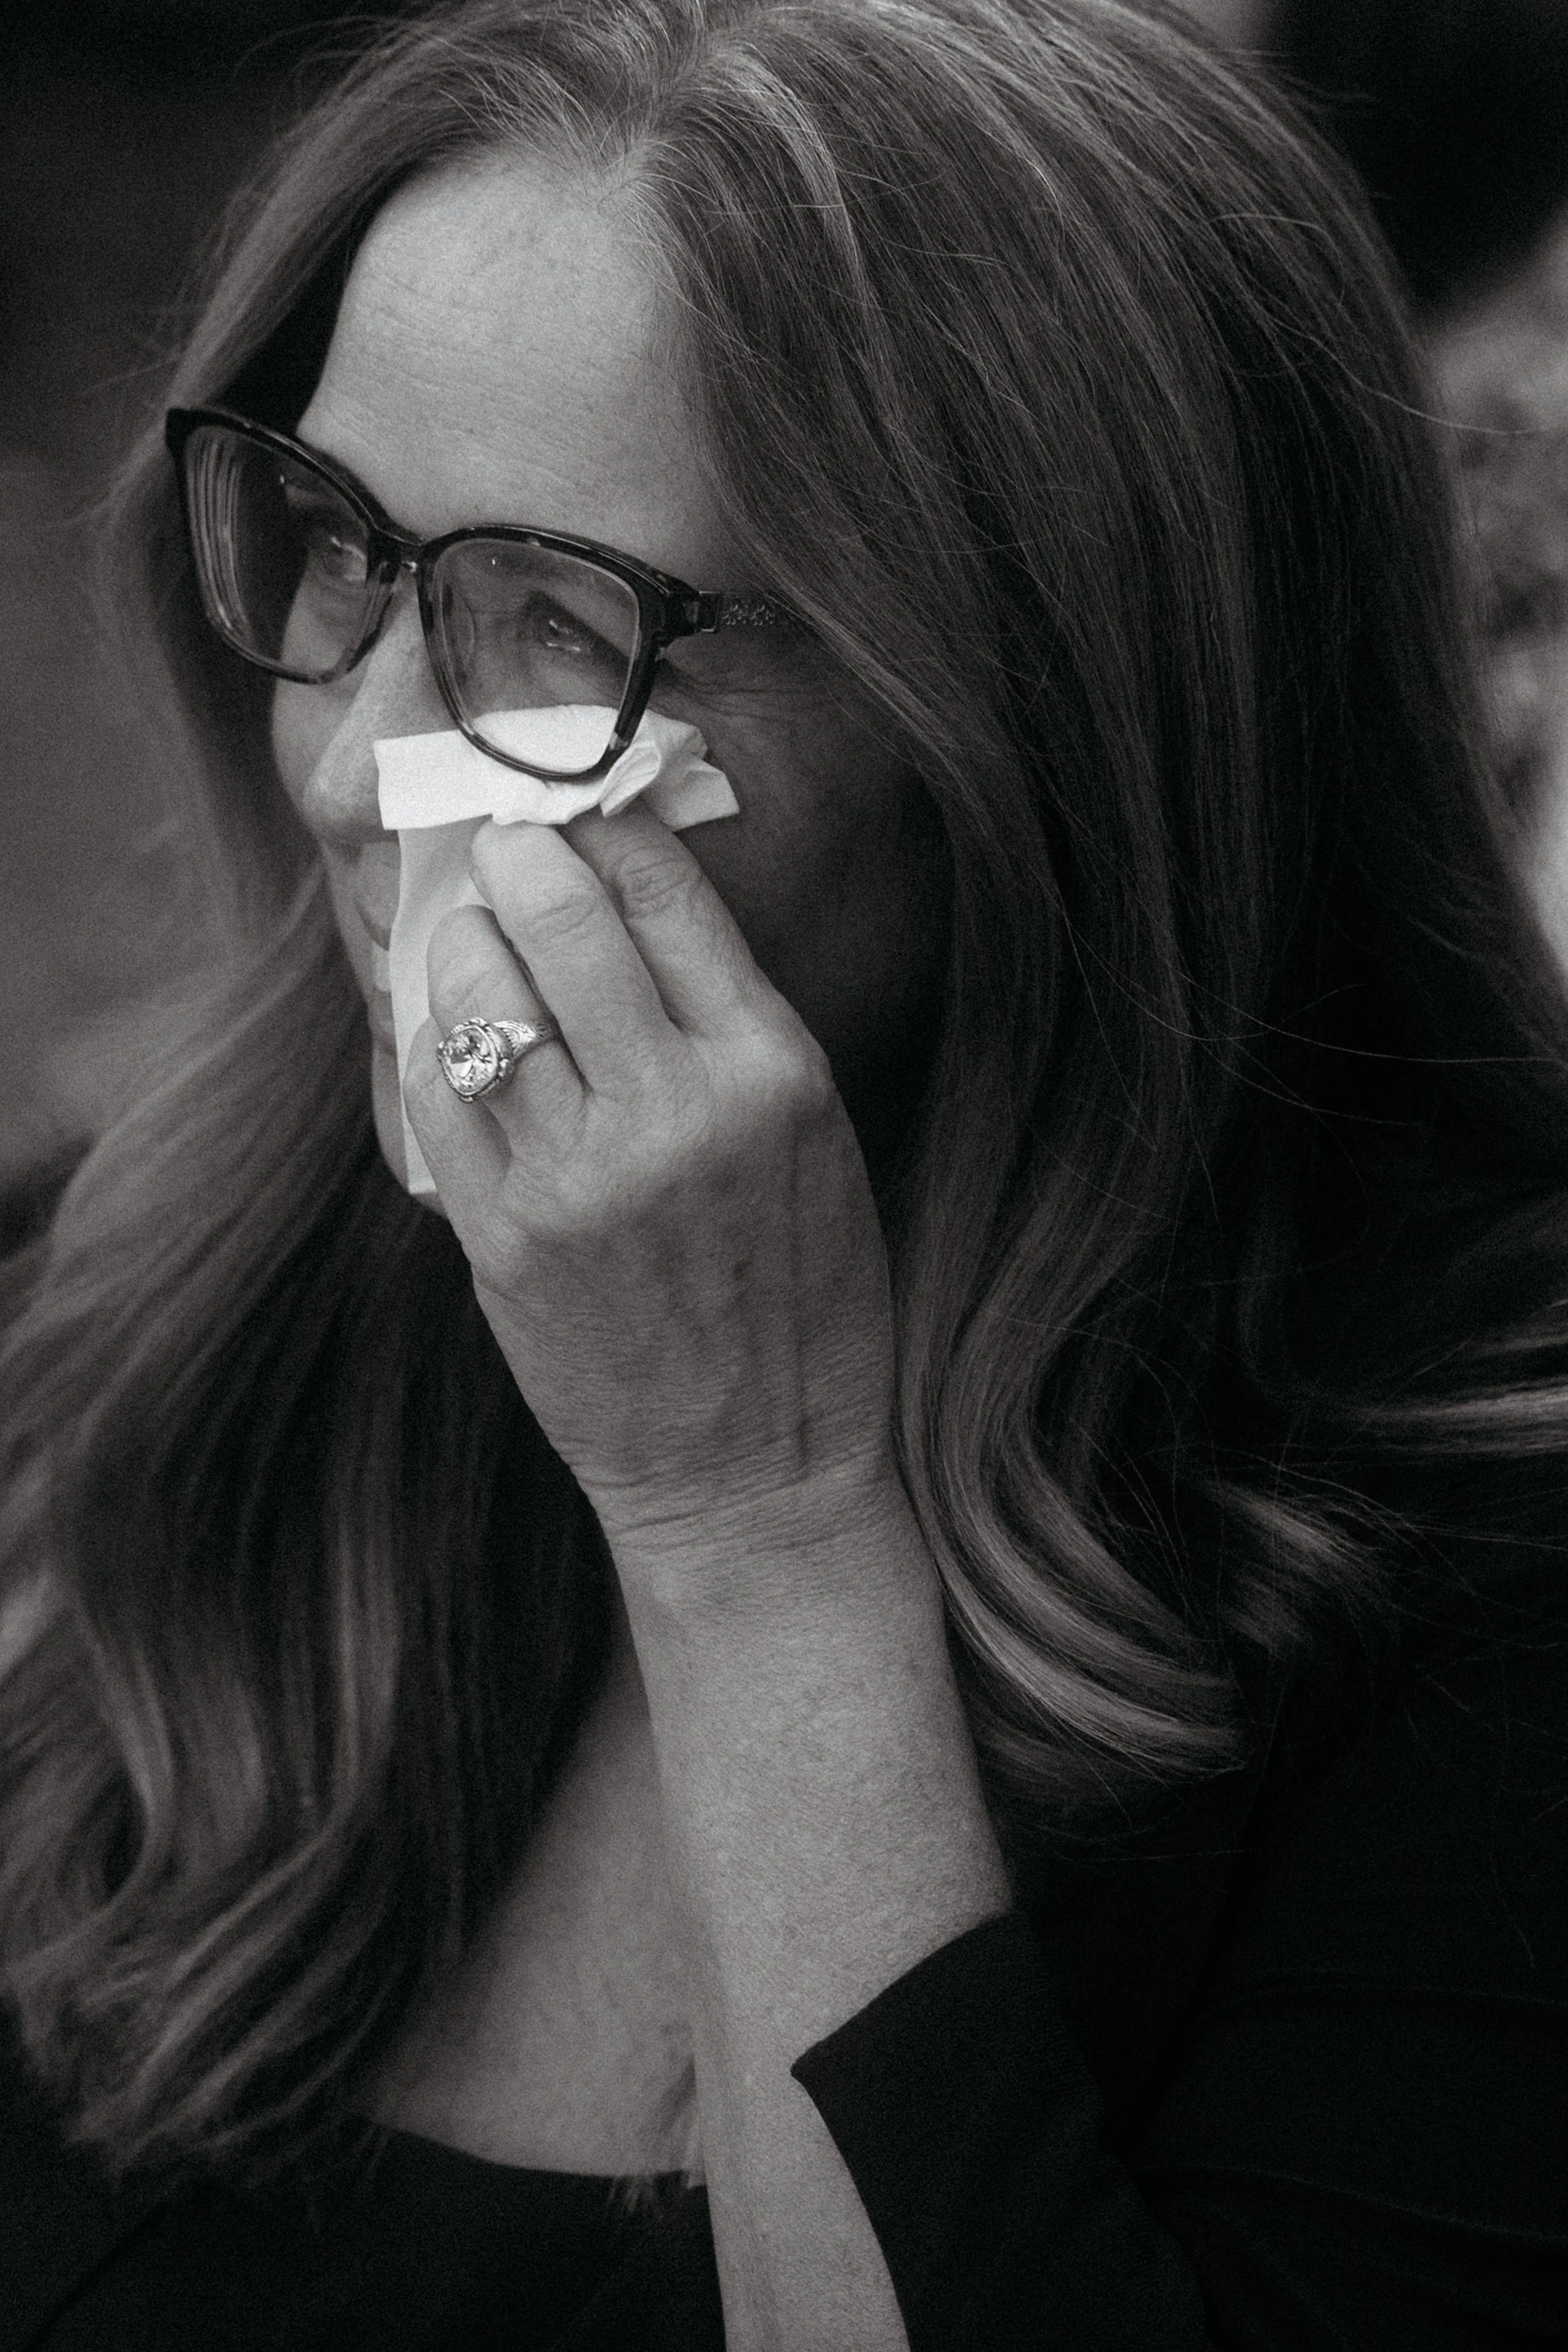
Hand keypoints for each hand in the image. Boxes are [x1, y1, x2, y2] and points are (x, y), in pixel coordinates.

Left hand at [404, 804, 900, 1602]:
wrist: (755, 1473)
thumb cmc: (801, 1301)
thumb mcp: (813, 1138)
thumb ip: (727, 1021)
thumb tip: (628, 896)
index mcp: (771, 1072)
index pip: (666, 892)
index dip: (604, 822)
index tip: (573, 800)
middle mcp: (675, 1109)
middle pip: (559, 916)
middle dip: (515, 855)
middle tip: (502, 844)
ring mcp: (578, 1175)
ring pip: (480, 992)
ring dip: (463, 944)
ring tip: (475, 940)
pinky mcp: (503, 1238)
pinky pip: (439, 1092)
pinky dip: (438, 1042)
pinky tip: (459, 1036)